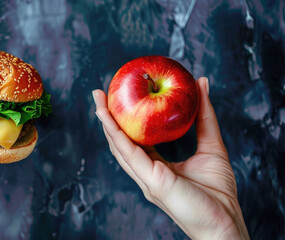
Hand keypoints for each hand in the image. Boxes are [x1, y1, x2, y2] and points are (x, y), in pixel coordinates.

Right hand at [93, 77, 248, 239]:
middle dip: (108, 118)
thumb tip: (202, 83)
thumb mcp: (212, 146)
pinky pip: (130, 155)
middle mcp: (146, 172)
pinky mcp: (152, 181)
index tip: (122, 97)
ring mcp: (146, 178)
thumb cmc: (218, 193)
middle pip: (121, 142)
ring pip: (119, 147)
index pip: (135, 140)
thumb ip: (205, 117)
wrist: (224, 224)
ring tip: (98, 102)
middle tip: (100, 94)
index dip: (126, 120)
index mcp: (156, 167)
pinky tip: (108, 119)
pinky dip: (116, 135)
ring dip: (106, 124)